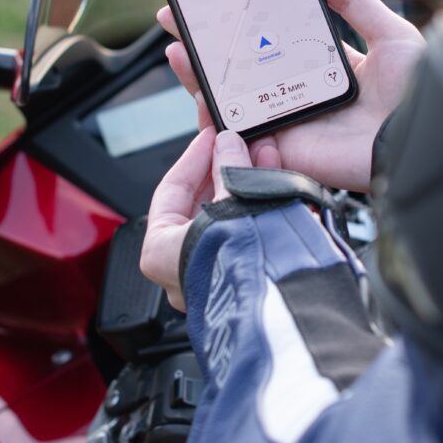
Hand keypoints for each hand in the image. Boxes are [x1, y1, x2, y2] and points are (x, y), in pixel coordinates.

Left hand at [140, 129, 276, 310]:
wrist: (281, 306)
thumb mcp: (233, 199)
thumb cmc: (241, 262)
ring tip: (264, 160)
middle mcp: (180, 270)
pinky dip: (257, 211)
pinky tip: (276, 189)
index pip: (172, 189)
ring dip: (244, 186)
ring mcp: (212, 278)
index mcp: (160, 252)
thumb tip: (228, 143)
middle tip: (240, 146)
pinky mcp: (243, 282)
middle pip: (199, 203)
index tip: (211, 137)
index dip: (194, 157)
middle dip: (224, 170)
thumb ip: (228, 167)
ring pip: (225, 219)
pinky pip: (244, 236)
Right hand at [158, 0, 423, 191]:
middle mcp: (303, 96)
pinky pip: (241, 135)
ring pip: (233, 100)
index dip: (244, 22)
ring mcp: (290, 123)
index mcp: (325, 68)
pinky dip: (214, 117)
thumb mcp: (389, 32)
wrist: (420, 140)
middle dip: (209, 45)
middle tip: (180, 20)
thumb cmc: (417, 92)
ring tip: (177, 48)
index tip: (217, 1)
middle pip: (244, 69)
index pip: (273, 42)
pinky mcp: (283, 148)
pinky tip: (196, 88)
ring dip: (199, 76)